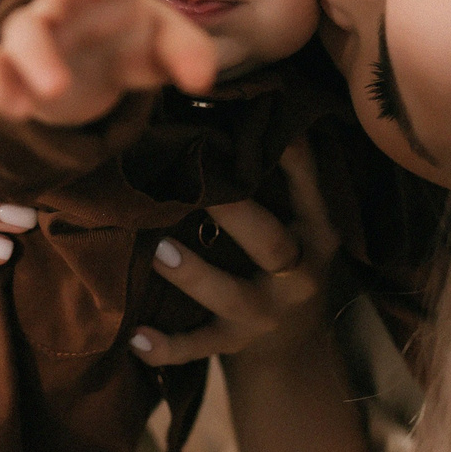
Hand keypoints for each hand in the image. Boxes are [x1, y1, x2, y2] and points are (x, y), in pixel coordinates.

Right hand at [0, 0, 217, 125]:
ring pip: (23, 32)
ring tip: (56, 86)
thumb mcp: (161, 43)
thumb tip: (204, 79)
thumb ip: (186, 52)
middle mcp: (67, 5)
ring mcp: (36, 36)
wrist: (83, 76)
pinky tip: (17, 110)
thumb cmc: (124, 41)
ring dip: (36, 55)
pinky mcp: (11, 71)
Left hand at [135, 140, 347, 367]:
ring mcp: (266, 314)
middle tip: (198, 188)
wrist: (294, 343)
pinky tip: (135, 338)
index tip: (274, 129)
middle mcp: (296, 273)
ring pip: (231, 297)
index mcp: (315, 232)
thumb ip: (278, 178)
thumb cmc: (283, 254)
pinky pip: (199, 347)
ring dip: (194, 274)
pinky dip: (167, 347)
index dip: (296, 162)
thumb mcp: (297, 218)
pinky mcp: (235, 345)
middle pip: (271, 244)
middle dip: (236, 216)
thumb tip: (236, 104)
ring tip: (156, 250)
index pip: (310, 190)